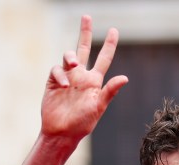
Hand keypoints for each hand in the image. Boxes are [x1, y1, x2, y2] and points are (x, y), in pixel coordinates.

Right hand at [41, 15, 128, 140]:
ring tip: (74, 62)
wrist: (62, 133)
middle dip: (84, 32)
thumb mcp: (99, 106)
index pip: (104, 59)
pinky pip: (57, 70)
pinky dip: (60, 74)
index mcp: (94, 81)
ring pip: (68, 56)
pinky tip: (63, 85)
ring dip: (71, 56)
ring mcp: (67, 78)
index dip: (109, 45)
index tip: (114, 30)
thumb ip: (110, 91)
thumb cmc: (83, 123)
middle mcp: (81, 76)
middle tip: (87, 17)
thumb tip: (125, 78)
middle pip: (83, 49)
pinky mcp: (53, 82)